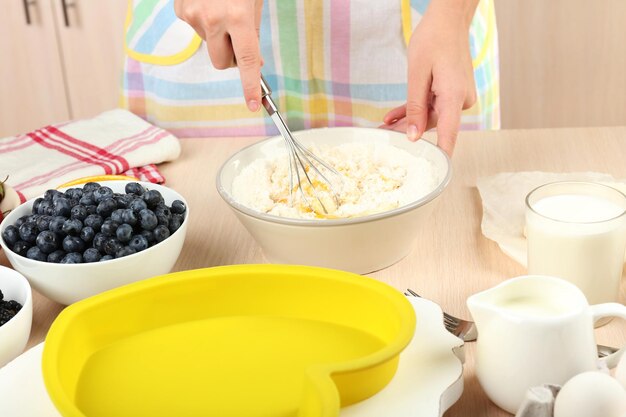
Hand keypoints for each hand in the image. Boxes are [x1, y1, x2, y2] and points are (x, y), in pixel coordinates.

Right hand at [174, 0, 263, 111]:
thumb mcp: (254, 4)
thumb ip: (253, 34)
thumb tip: (254, 63)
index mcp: (238, 17)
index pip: (247, 61)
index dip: (250, 85)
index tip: (254, 105)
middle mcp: (213, 20)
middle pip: (221, 62)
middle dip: (231, 58)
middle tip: (238, 40)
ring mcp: (192, 15)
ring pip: (209, 45)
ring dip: (218, 35)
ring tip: (221, 8)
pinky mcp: (179, 10)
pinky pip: (196, 29)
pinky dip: (204, 22)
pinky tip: (208, 4)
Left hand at [381, 0, 477, 155]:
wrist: (448, 20)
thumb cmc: (434, 40)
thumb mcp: (417, 74)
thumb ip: (415, 107)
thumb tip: (414, 137)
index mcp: (455, 97)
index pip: (449, 135)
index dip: (440, 157)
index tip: (434, 175)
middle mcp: (461, 100)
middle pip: (433, 126)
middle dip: (407, 133)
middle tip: (383, 138)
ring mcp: (458, 97)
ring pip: (430, 117)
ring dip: (407, 121)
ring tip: (383, 125)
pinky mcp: (452, 93)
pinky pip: (432, 107)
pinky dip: (414, 110)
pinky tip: (393, 117)